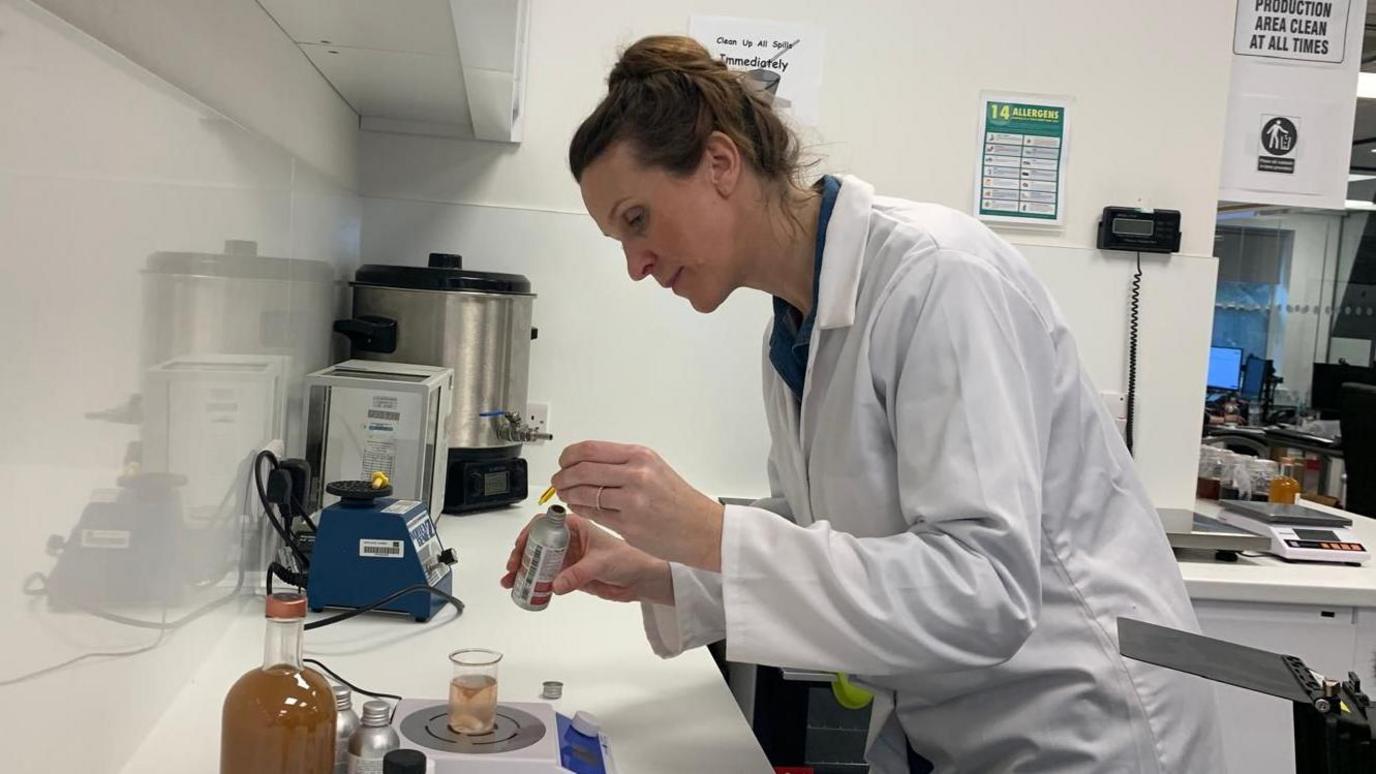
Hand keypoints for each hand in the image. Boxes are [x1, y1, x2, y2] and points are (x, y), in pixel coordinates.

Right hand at [500, 511, 673, 604]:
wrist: (640, 580)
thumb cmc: (629, 560)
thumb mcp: (602, 563)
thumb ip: (578, 574)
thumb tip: (557, 583)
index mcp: (576, 526)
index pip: (545, 523)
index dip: (530, 533)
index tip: (521, 546)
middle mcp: (568, 539)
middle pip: (536, 541)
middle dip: (521, 553)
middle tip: (514, 566)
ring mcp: (567, 557)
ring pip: (537, 559)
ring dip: (523, 568)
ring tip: (512, 580)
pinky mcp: (568, 573)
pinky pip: (545, 576)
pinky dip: (532, 581)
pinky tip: (523, 588)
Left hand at [551, 441, 723, 570]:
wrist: (701, 528)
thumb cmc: (679, 501)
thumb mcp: (654, 468)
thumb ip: (622, 463)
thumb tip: (586, 462)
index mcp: (640, 456)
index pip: (590, 449)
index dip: (568, 456)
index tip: (564, 461)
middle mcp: (636, 475)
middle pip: (582, 470)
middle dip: (563, 476)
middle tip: (559, 480)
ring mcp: (631, 501)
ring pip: (584, 493)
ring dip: (568, 494)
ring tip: (566, 495)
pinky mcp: (628, 525)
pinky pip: (593, 514)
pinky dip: (580, 509)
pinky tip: (579, 506)